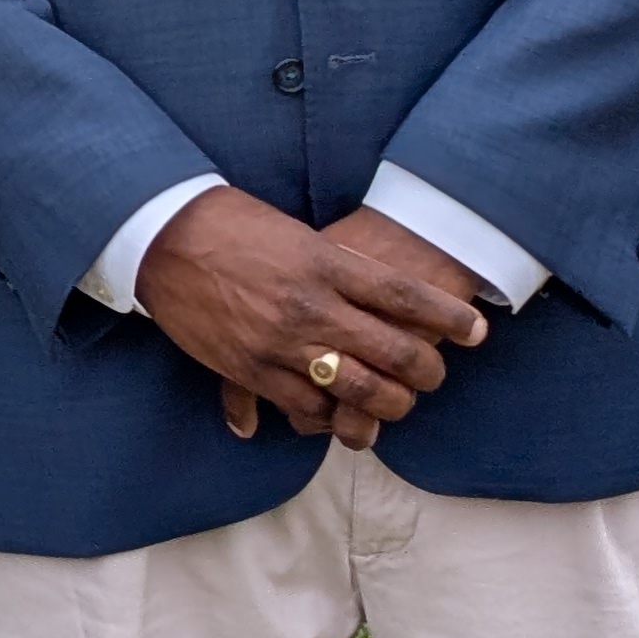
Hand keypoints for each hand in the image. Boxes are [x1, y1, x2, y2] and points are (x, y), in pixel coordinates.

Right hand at [132, 186, 486, 451]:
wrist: (162, 235)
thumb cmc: (229, 223)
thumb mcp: (295, 233)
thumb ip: (336, 265)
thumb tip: (376, 294)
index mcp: (324, 262)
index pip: (404, 295)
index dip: (447, 317)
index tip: (476, 330)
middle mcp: (310, 305)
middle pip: (393, 351)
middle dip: (426, 370)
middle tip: (435, 373)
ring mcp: (280, 342)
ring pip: (357, 390)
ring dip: (386, 404)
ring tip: (396, 402)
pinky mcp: (250, 368)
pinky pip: (304, 406)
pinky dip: (326, 414)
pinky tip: (336, 413)